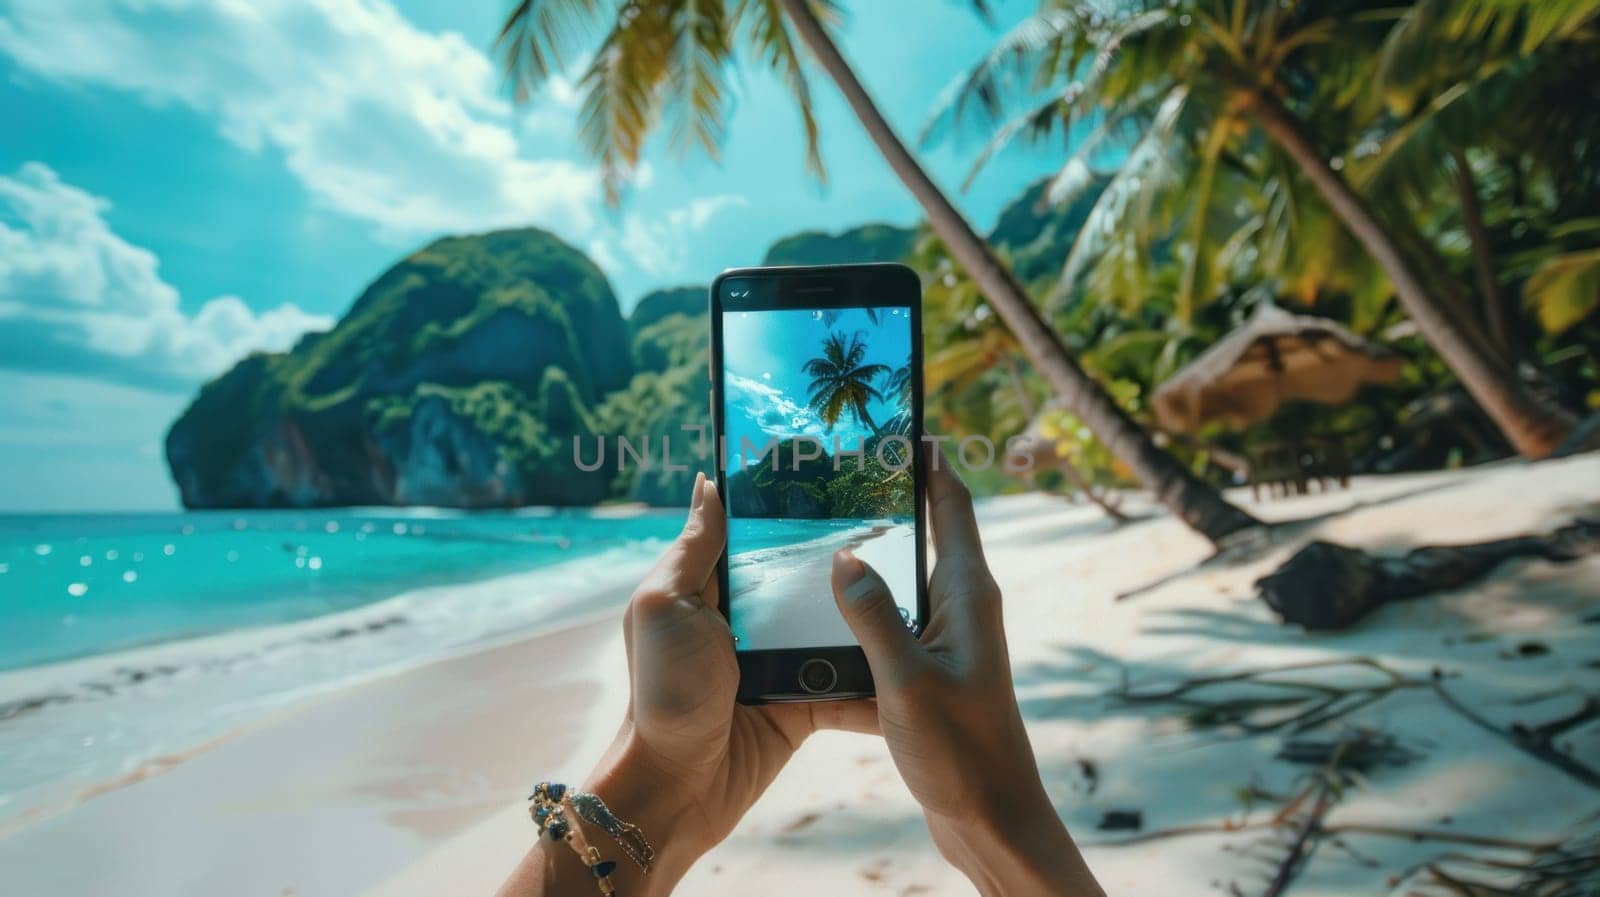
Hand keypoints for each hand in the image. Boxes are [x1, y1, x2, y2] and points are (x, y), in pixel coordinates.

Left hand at [499, 472, 874, 896]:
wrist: (679, 788)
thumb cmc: (662, 693)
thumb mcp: (663, 607)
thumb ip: (694, 549)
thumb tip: (709, 482)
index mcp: (712, 586)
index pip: (755, 531)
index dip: (788, 502)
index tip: (835, 464)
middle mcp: (748, 618)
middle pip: (805, 572)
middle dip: (846, 549)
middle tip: (898, 515)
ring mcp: (780, 660)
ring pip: (837, 622)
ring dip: (871, 609)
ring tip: (922, 575)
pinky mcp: (807, 701)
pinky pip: (851, 679)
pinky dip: (878, 671)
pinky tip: (916, 649)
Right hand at [830, 459, 1103, 896]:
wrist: (993, 821)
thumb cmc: (963, 751)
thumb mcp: (907, 679)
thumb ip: (873, 615)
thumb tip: (844, 556)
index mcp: (969, 596)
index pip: (954, 506)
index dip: (931, 462)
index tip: (905, 425)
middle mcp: (962, 612)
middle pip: (924, 541)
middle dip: (886, 510)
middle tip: (838, 478)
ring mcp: (947, 647)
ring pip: (896, 594)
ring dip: (862, 575)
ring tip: (810, 546)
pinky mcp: (929, 681)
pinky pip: (884, 642)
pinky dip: (853, 636)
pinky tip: (809, 641)